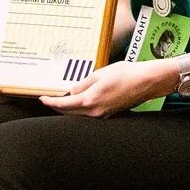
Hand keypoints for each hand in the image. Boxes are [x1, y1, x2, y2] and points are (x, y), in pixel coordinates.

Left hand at [40, 59, 175, 115]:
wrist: (148, 81)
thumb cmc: (127, 74)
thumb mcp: (100, 74)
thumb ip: (83, 84)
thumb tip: (72, 92)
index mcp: (90, 100)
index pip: (63, 104)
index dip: (50, 102)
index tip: (42, 99)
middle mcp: (95, 112)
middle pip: (69, 112)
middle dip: (58, 107)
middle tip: (49, 100)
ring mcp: (103, 115)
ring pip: (79, 114)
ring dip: (69, 108)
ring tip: (62, 100)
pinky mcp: (110, 114)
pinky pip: (90, 114)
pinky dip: (81, 109)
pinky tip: (82, 101)